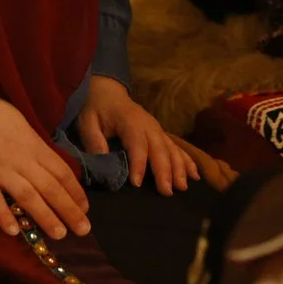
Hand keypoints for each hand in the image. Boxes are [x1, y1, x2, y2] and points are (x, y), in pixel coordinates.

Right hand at [0, 86, 91, 238]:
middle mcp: (19, 158)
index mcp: (31, 143)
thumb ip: (31, 142)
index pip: (60, 171)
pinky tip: (15, 233)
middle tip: (84, 230)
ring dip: (45, 217)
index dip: (75, 191)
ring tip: (60, 234)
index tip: (85, 208)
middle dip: (69, 210)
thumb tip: (44, 160)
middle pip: (50, 187)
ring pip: (28, 197)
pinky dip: (4, 216)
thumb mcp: (17, 120)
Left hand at [77, 75, 198, 194]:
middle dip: (165, 171)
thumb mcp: (87, 122)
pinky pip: (177, 147)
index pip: (136, 144)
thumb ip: (94, 141)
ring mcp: (157, 129)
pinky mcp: (161, 133)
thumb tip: (102, 162)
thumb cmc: (97, 108)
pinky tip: (195, 175)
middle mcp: (148, 125)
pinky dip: (187, 161)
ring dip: (179, 168)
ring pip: (172, 149)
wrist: (108, 91)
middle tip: (167, 192)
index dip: (138, 164)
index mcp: (129, 121)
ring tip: (182, 187)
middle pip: (159, 149)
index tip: (137, 184)